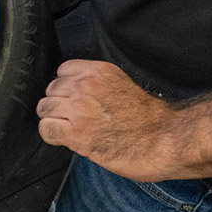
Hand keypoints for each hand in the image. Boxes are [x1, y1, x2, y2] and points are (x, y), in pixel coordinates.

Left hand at [36, 60, 186, 180]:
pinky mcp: (77, 134)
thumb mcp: (122, 85)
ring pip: (45, 108)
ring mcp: (79, 109)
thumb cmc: (151, 118)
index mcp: (97, 72)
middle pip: (51, 90)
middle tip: (72, 118)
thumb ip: (98, 85)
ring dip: (53, 119)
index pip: (62, 71)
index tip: (73, 99)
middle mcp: (85, 86)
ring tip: (68, 129)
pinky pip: (46, 129)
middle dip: (59, 104)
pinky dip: (51, 135)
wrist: (166, 140)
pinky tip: (65, 139)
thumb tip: (77, 92)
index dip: (66, 87)